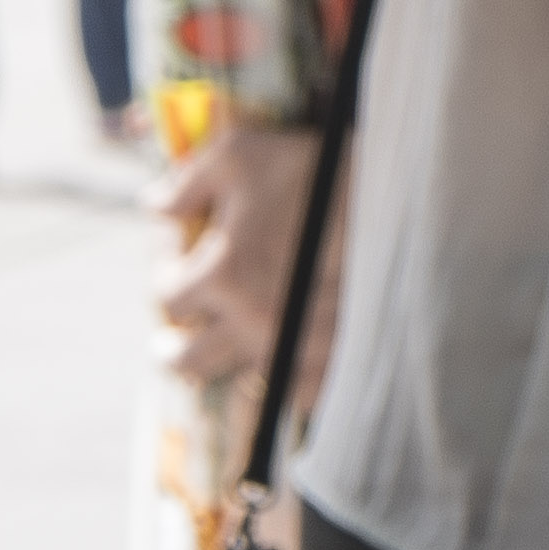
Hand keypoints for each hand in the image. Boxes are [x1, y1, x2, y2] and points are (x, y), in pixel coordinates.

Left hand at [156, 121, 326, 400]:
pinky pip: (295, 395)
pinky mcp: (332, 364)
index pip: (169, 299)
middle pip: (189, 362)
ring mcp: (292, 349)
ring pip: (240, 381)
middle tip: (171, 347)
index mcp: (221, 275)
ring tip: (229, 351)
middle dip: (174, 351)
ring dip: (229, 364)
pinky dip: (286, 380)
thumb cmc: (314, 170)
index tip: (177, 275)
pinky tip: (286, 360)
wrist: (395, 203)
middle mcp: (250, 322)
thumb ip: (186, 182)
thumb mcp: (240, 154)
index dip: (168, 283)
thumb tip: (153, 207)